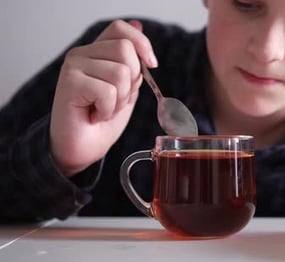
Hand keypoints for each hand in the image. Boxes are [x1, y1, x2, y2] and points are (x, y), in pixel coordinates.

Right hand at [50, 20, 155, 175]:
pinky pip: (108, 91)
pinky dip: (108, 110)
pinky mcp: (70, 81)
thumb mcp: (126, 88)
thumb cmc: (101, 120)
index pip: (121, 29)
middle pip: (125, 50)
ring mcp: (74, 65)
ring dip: (120, 100)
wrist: (82, 148)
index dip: (141, 43)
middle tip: (115, 100)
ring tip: (104, 109)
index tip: (151, 64)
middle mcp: (82, 53)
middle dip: (132, 82)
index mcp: (97, 52)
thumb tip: (139, 26)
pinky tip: (95, 115)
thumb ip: (132, 62)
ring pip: (120, 72)